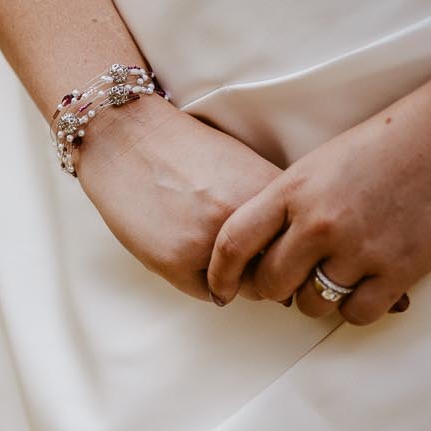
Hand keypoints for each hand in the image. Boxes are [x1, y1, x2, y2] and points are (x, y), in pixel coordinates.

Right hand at [76, 97, 284, 302]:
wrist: (128, 137)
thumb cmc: (186, 151)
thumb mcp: (244, 167)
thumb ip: (269, 207)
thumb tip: (289, 251)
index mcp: (267, 192)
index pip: (301, 246)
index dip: (290, 251)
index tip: (276, 250)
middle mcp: (244, 218)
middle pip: (278, 273)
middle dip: (266, 270)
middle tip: (244, 255)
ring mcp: (209, 242)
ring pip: (244, 288)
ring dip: (235, 278)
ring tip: (211, 247)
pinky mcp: (175, 260)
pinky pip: (208, 292)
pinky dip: (203, 280)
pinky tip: (185, 250)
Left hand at [206, 78, 430, 322]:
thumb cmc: (391, 141)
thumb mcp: (323, 163)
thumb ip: (290, 204)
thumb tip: (262, 247)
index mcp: (293, 189)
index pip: (233, 243)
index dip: (220, 273)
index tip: (221, 288)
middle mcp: (319, 223)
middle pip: (270, 283)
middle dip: (275, 289)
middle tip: (291, 282)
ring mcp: (358, 249)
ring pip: (311, 304)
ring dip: (317, 298)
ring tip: (337, 276)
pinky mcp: (398, 270)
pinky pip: (355, 315)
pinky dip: (355, 308)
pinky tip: (366, 288)